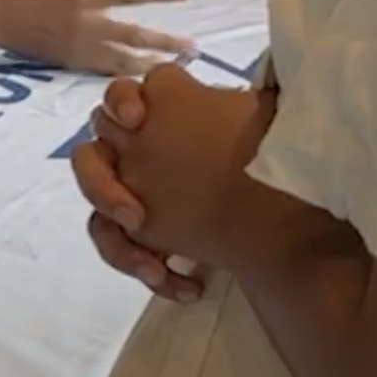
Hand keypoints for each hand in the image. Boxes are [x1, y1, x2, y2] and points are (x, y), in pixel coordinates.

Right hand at [0, 0, 200, 76]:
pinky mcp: (72, 64)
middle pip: (135, 37)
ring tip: (178, 68)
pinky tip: (145, 79)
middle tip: (194, 48)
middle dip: (166, 44)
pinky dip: (127, 75)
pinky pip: (105, 72)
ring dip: (152, 64)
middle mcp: (87, 25)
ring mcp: (80, 48)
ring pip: (124, 61)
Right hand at [75, 65, 275, 300]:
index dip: (122, 104)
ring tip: (155, 269)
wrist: (285, 221)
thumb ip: (238, 107)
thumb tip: (260, 89)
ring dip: (119, 245)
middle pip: (90, 161)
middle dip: (103, 188)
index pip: (120, 100)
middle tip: (136, 218)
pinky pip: (123, 251)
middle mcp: (135, 157)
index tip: (141, 120)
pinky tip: (188, 287)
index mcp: (158, 118)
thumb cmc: (266, 164)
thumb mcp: (259, 124)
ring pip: (99, 217)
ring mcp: (133, 199)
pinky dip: (146, 267)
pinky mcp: (141, 239)